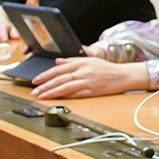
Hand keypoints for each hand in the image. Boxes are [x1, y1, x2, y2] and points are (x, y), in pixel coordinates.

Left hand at [30, 57, 149, 99]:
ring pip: (66, 87)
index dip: (46, 74)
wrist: (124, 75)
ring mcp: (88, 82)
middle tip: (34, 91)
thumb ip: (72, 60)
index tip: (36, 80)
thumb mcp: (90, 60)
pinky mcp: (93, 91)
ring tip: (41, 96)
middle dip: (45, 85)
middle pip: (60, 78)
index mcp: (81, 63)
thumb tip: (57, 61)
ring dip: (52, 92)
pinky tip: (57, 99)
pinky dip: (65, 96)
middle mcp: (83, 71)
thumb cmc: (107, 68)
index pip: (59, 69)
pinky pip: (77, 94)